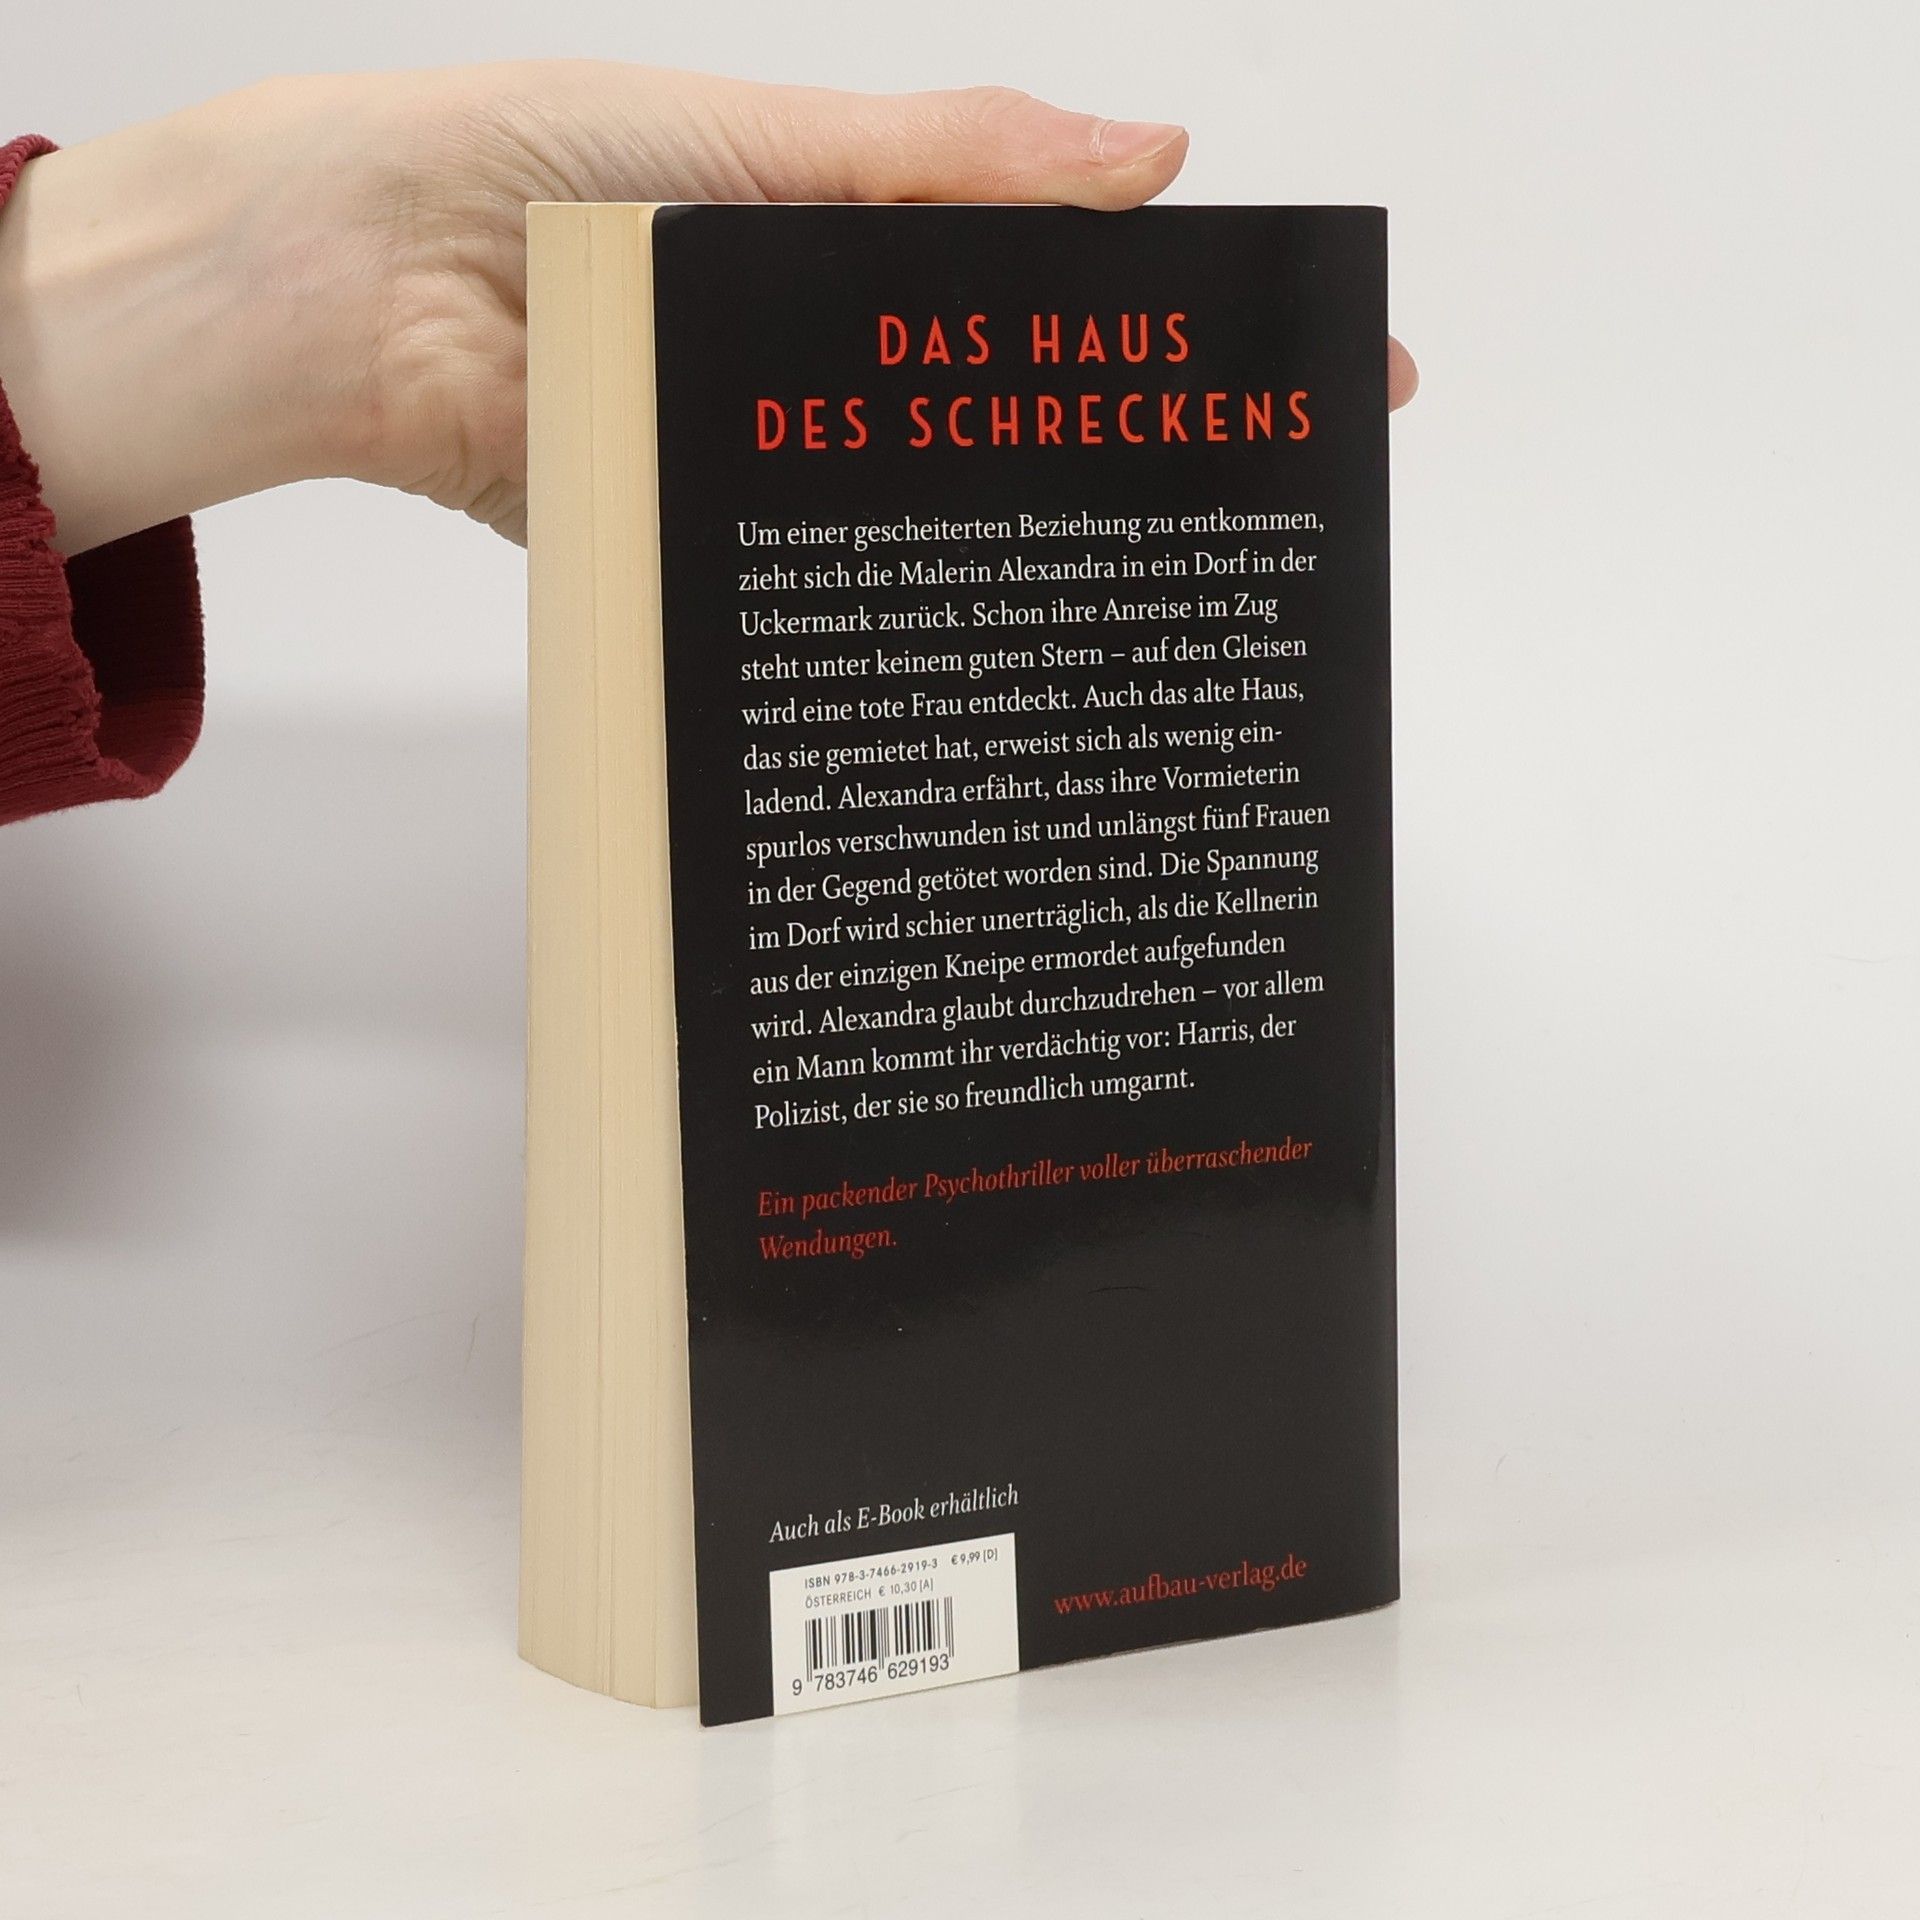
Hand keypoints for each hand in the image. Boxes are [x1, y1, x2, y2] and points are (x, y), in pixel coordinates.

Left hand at [0, 64, 1418, 553]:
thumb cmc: (537, 169)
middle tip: (1265, 524)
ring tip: (1141, 616)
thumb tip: (1153, 158)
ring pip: (927, 515)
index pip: (1075, 284)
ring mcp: (783, 460)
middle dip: (1144, 462)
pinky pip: (817, 585)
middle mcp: (843, 360)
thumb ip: (948, 168)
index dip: (1200, 324)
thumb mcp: (764, 146)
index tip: (1330, 369)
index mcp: (871, 241)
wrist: (352, 292)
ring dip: (1018, 557)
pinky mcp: (712, 541)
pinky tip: (968, 662)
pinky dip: (884, 622)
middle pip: (1021, 416)